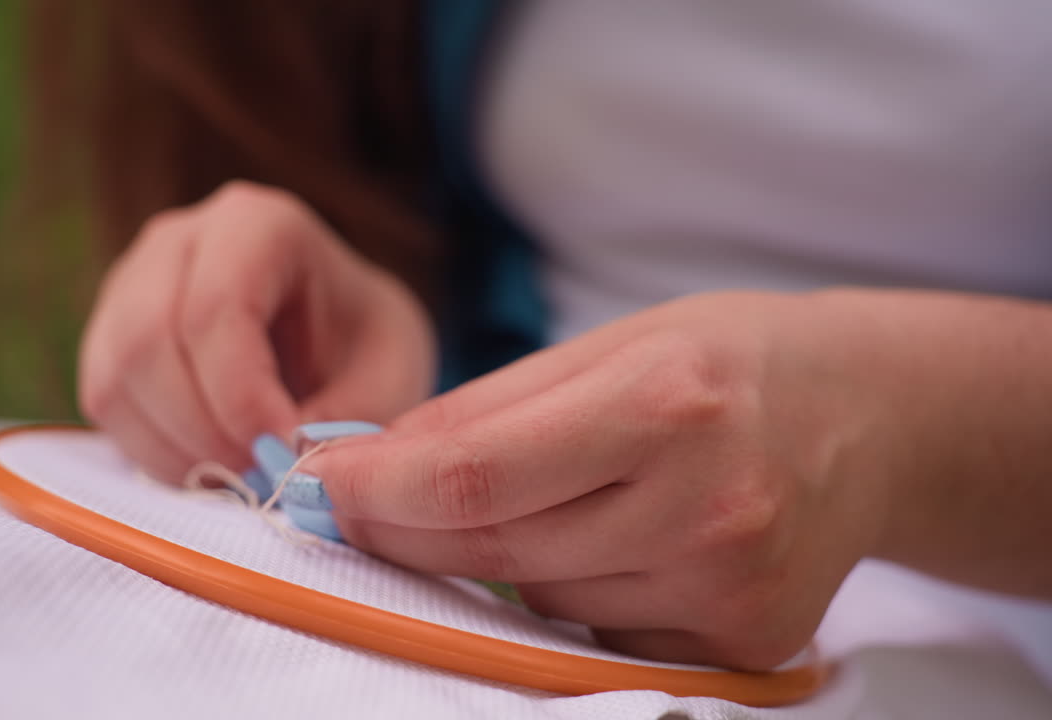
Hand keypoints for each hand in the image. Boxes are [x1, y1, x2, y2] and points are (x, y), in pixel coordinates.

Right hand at [79, 181, 435, 482]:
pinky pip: (105, 401)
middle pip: (148, 341)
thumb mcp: (387, 378)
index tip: (282, 455)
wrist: (340, 338)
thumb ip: (340, 422)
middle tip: (259, 478)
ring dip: (175, 448)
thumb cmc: (366, 347)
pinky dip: (153, 452)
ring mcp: (132, 283)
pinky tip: (210, 467)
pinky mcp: (110, 335)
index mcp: (257, 224)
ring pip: (115, 377)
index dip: (240, 397)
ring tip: (241, 478)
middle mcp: (178, 240)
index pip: (215, 308)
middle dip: (203, 430)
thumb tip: (281, 465)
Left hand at [294, 291, 892, 669]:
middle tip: (356, 503)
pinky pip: (599, 633)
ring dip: (496, 560)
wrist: (869, 418)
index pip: (476, 477)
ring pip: (540, 599)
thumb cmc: (727, 362)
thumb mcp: (611, 344)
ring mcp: (729, 590)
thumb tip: (372, 462)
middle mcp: (706, 510)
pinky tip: (604, 541)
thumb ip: (488, 407)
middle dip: (407, 529)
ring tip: (534, 499)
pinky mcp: (745, 642)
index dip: (378, 490)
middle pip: (496, 549)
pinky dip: (568, 593)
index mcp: (668, 407)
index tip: (319, 486)